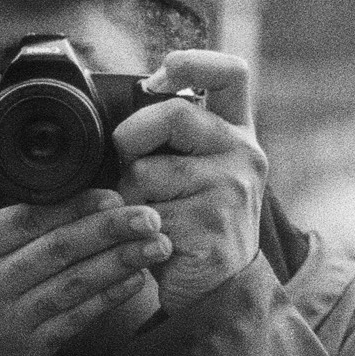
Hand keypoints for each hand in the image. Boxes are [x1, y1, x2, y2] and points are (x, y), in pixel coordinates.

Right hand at [0, 112, 171, 355]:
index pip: (23, 221)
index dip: (71, 207)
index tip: (108, 191)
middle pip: (56, 251)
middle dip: (109, 230)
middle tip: (149, 212)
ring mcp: (9, 321)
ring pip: (74, 286)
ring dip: (120, 263)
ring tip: (157, 243)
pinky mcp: (28, 351)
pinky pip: (76, 320)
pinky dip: (108, 299)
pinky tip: (136, 279)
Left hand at [112, 50, 269, 314]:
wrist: (218, 293)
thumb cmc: (191, 225)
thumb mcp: (188, 172)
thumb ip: (167, 140)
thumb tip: (111, 116)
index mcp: (236, 133)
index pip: (230, 73)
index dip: (193, 62)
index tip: (160, 74)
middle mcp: (243, 155)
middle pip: (172, 114)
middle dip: (130, 139)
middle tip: (126, 166)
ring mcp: (232, 191)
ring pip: (146, 170)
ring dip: (127, 196)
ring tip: (147, 217)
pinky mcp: (212, 227)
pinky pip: (144, 213)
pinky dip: (133, 229)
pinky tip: (152, 241)